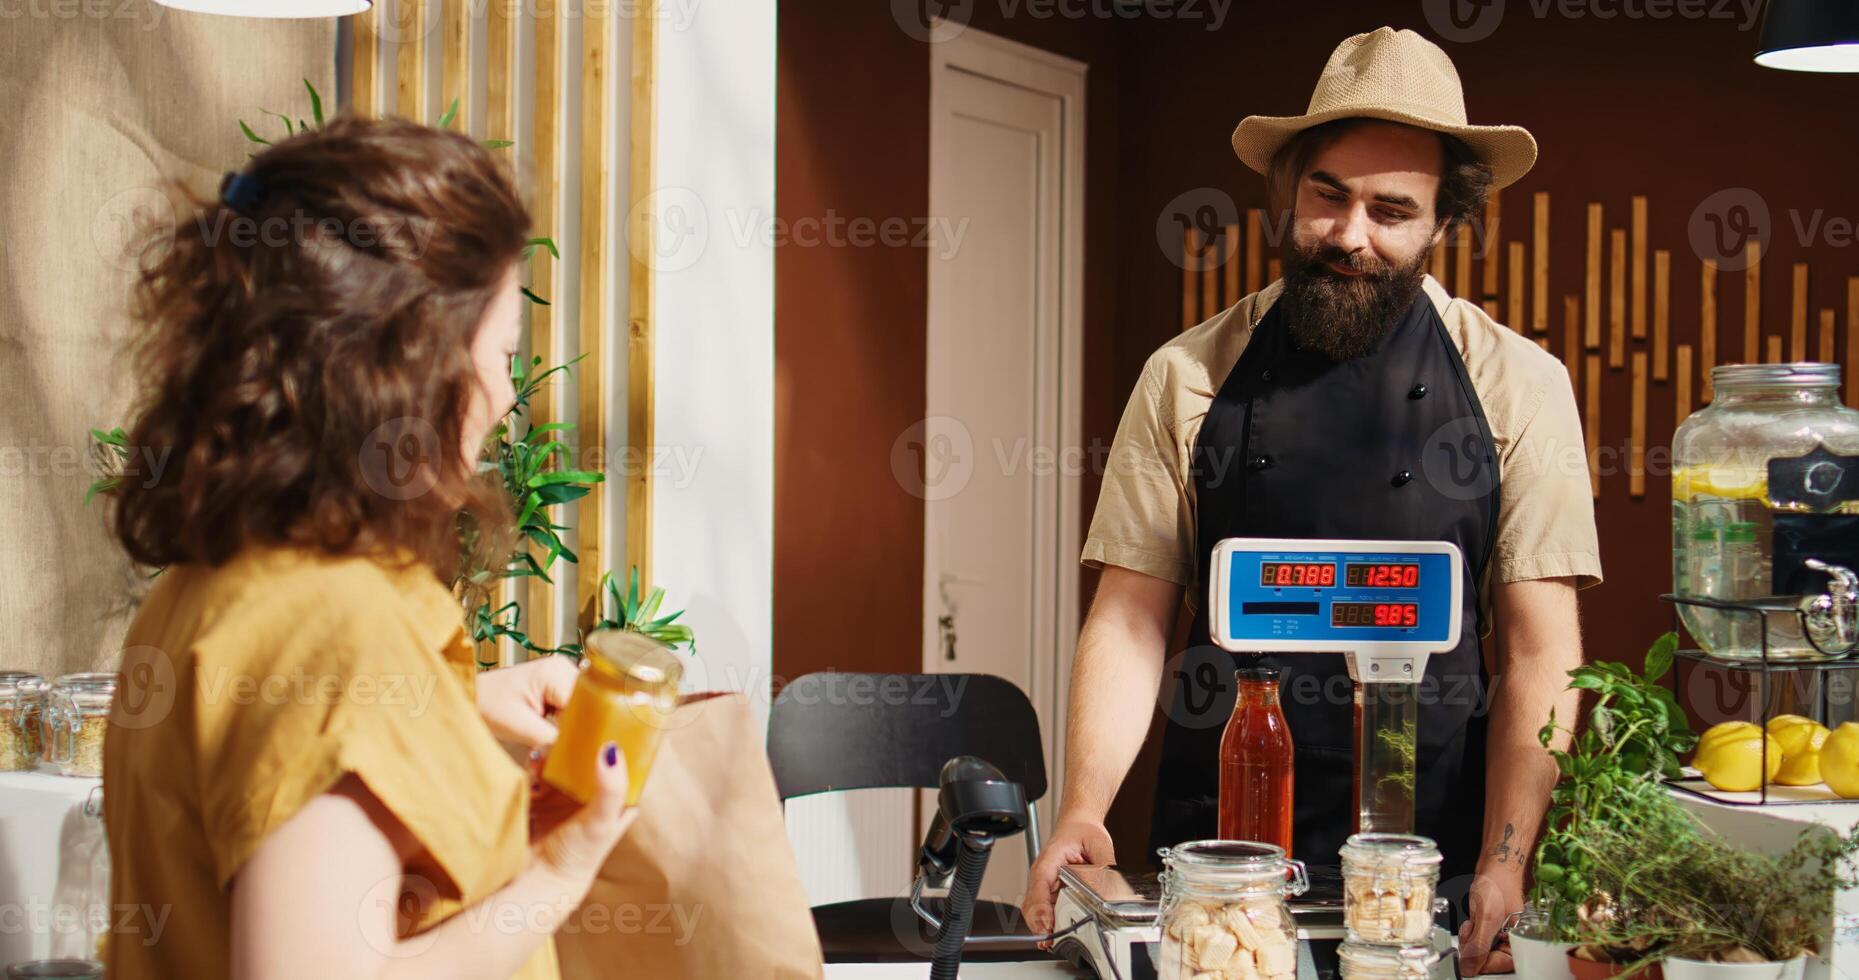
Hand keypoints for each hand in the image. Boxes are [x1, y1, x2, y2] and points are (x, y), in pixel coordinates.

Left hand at [477, 655, 580, 749]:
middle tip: (571, 751)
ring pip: (584, 708)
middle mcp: (565, 669)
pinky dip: (568, 723)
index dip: (588, 728)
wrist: (469, 695)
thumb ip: (552, 741)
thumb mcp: (521, 727)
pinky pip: (574, 707)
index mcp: (557, 672)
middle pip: (591, 704)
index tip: (584, 751)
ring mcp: (562, 676)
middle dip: (583, 729)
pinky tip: (558, 736)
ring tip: (561, 744)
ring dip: (575, 727)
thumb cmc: (487, 705)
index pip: (589, 703)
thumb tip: (580, 756)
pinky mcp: (557, 686)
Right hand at [536, 741, 636, 880]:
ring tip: (546, 752)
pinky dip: (535, 765)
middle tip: (568, 729)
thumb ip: (610, 789)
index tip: (610, 715)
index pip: (624, 761)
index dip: (619, 739)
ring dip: (553, 753)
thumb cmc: (577, 858)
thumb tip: (611, 750)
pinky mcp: (540, 796)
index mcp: (616, 798)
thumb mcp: (600, 823)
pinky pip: (538, 770)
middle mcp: (592, 793)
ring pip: (562, 760)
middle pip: (589, 755)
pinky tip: (532, 767)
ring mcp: (565, 794)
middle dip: (578, 742)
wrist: (534, 881)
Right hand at [1021, 817, 1116, 935]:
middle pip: (1032, 903)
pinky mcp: (1052, 892)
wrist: (1078, 825)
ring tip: (1052, 941)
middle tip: (1051, 940)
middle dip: (1040, 924)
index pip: (1039, 884)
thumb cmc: (1082, 832)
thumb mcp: (1099, 846)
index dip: (1041, 907)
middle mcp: (1043, 875)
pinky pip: (1045, 910)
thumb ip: (1105, 869)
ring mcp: (1045, 885)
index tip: (1047, 923)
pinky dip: (1047, 924)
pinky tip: (1055, 934)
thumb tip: (1113, 890)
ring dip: (1042, 927)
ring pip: (1035, 910)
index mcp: (1050, 860)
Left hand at [1458, 869, 1523, 975]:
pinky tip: (1472, 919)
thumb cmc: (1498, 884)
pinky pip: (1479, 937)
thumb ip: (1478, 946)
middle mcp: (1514, 940)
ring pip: (1481, 948)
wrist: (1496, 865)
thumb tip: (1470, 969)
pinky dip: (1472, 930)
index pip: (1500, 965)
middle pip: (1490, 958)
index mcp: (1521, 941)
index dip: (1481, 960)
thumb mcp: (1486, 918)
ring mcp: (1504, 933)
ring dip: (1471, 937)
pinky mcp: (1494, 926)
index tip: (1467, 954)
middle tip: (1471, 930)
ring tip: (1472, 921)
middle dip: (1475, 946)